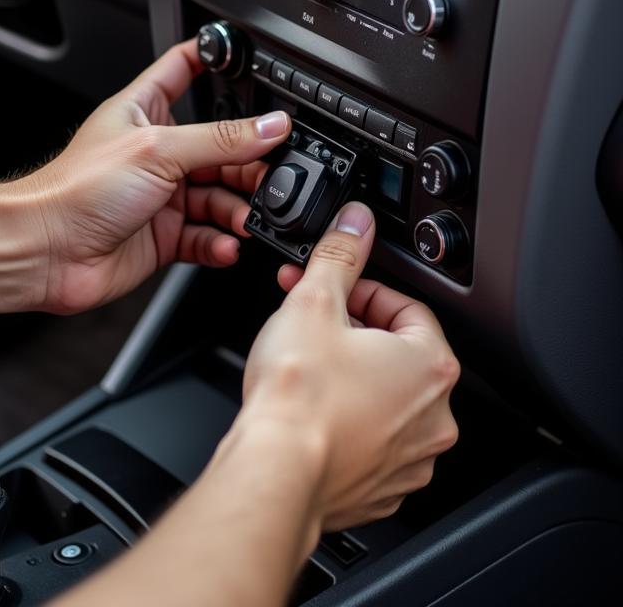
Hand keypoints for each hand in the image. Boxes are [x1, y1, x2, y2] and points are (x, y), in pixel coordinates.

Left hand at [20, 39, 291, 314]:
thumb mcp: (157, 149)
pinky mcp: (163, 237)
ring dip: (238, 208)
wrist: (46, 251)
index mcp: (145, 111)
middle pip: (220, 145)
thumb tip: (270, 126)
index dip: (215, 59)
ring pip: (219, 195)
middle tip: (270, 174)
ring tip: (246, 218)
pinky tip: (226, 244)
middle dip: (248, 161)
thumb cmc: (76, 189)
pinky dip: (221, 242)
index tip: (251, 59)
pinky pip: (207, 237)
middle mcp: (156, 151)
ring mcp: (161, 195)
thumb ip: (220, 138)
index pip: (185, 70)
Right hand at [239, 202, 459, 536]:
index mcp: (429, 365)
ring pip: (385, 399)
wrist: (276, 471)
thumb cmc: (298, 397)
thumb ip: (340, 255)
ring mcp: (411, 458)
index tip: (332, 293)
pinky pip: (372, 441)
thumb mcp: (313, 302)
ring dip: (351, 377)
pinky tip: (312, 410)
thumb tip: (355, 223)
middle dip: (351, 331)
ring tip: (308, 366)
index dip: (361, 292)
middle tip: (311, 323)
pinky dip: (347, 422)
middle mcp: (434, 416)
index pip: (407, 308)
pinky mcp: (383, 488)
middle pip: (396, 353)